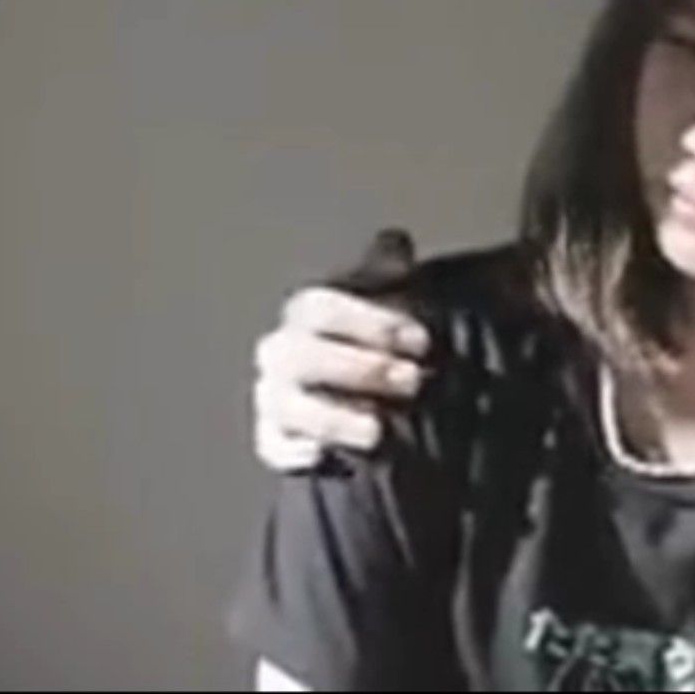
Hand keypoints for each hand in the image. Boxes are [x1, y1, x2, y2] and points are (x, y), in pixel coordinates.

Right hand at [251, 229, 430, 471]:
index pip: (321, 307)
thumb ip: (390, 272)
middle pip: (301, 355)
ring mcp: (274, 395)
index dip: (370, 322)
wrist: (374, 399)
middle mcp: (284, 351)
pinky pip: (272, 445)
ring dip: (332, 416)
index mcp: (309, 314)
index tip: (421, 341)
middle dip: (359, 368)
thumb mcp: (394, 305)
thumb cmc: (386, 344)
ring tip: (378, 431)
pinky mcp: (276, 439)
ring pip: (284, 403)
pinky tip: (324, 456)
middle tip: (412, 381)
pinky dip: (294, 451)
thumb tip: (395, 238)